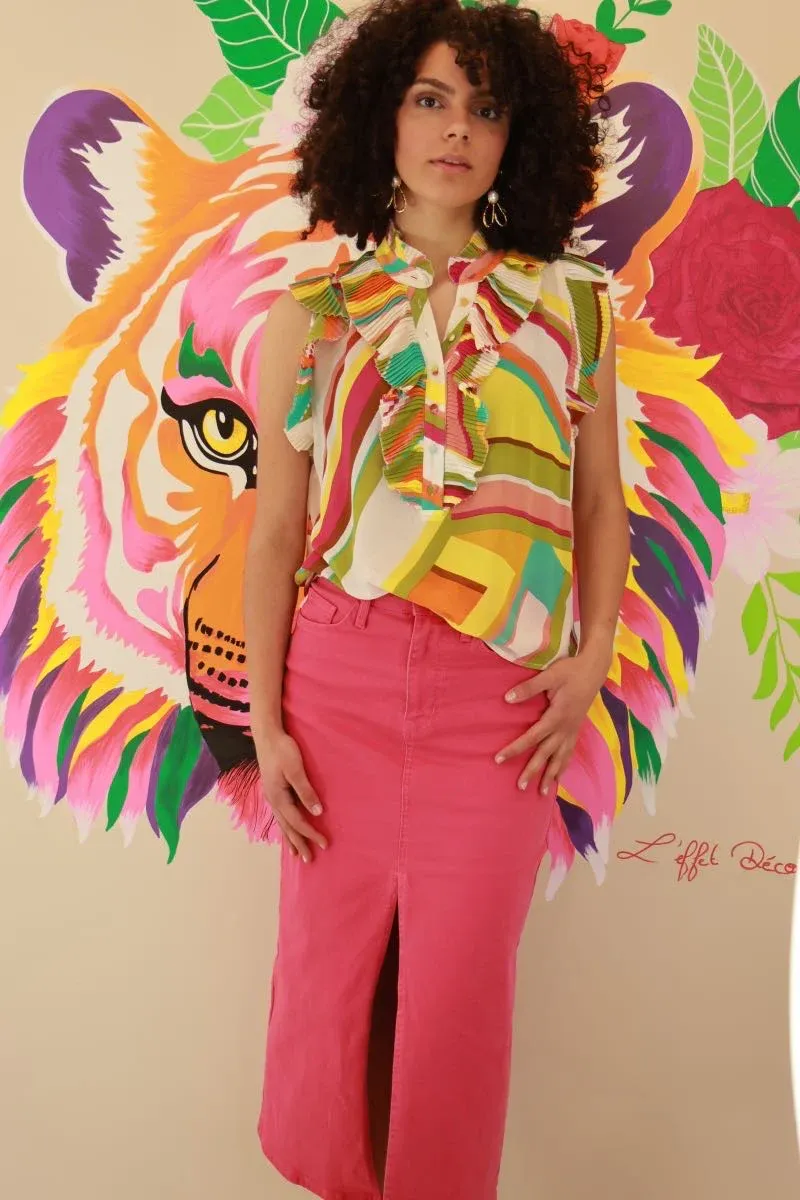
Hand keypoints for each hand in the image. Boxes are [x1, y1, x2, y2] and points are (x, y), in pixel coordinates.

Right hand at [258, 729, 327, 862]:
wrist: (267, 735)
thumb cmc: (283, 749)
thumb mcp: (295, 768)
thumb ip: (305, 790)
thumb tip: (317, 812)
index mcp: (278, 797)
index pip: (297, 821)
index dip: (311, 834)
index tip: (325, 844)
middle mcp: (272, 800)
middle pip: (287, 827)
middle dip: (299, 843)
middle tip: (309, 860)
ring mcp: (271, 796)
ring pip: (282, 823)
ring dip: (290, 838)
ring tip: (296, 853)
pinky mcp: (273, 790)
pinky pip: (280, 815)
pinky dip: (285, 826)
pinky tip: (287, 829)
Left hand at [495, 650, 609, 794]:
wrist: (594, 669)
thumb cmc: (570, 671)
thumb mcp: (550, 676)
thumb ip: (529, 688)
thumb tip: (507, 699)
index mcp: (557, 716)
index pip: (532, 737)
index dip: (515, 749)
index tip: (499, 759)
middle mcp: (565, 728)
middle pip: (546, 754)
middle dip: (533, 771)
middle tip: (520, 786)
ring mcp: (572, 730)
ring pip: (560, 758)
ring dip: (551, 775)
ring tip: (542, 792)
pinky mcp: (576, 729)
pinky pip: (569, 752)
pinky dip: (563, 766)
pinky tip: (559, 776)